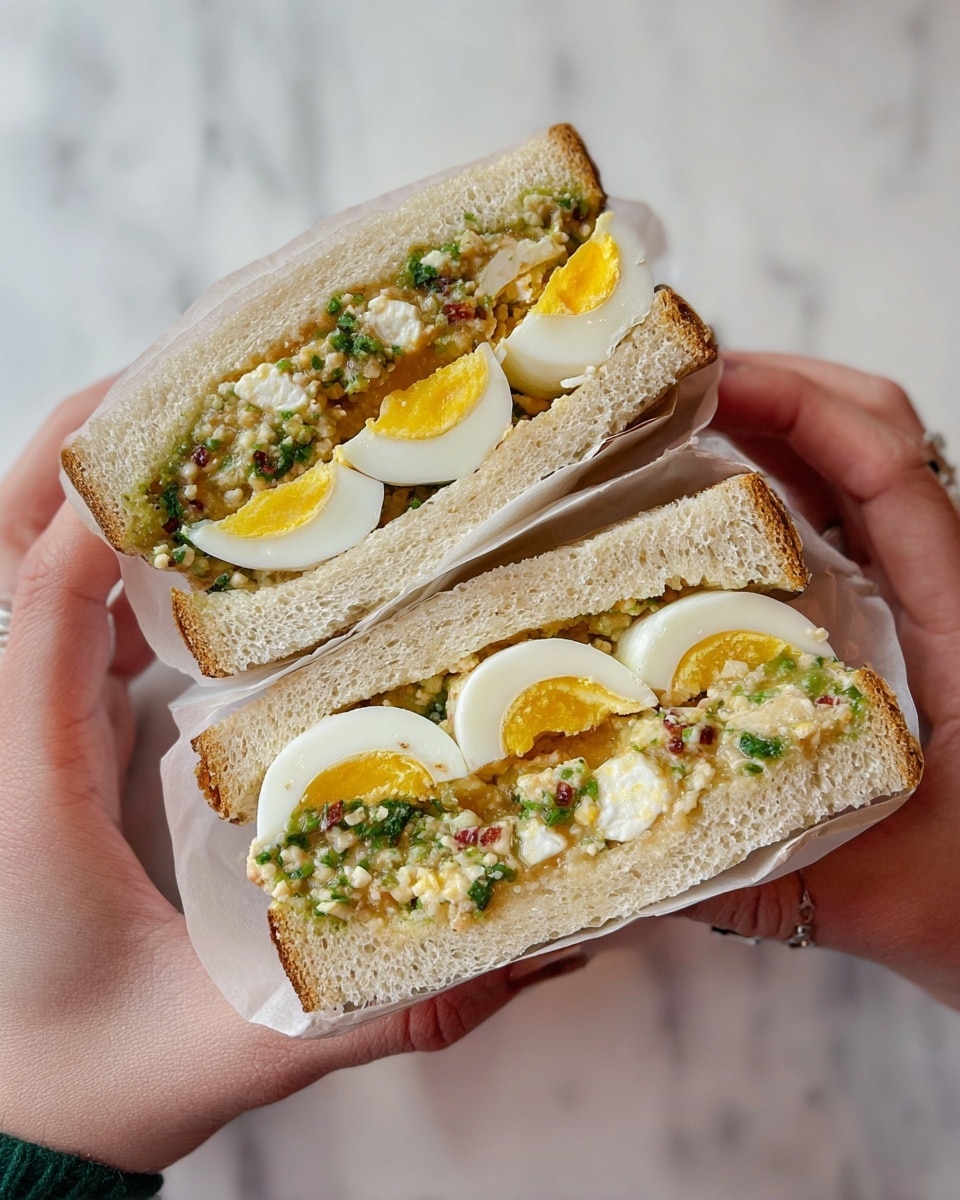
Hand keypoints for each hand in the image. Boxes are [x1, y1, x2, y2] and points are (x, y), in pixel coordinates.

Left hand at [0, 382, 550, 1174]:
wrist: (22, 1122)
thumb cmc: (96, 1080)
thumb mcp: (236, 1046)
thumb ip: (375, 1007)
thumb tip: (522, 953)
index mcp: (26, 783)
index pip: (38, 601)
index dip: (107, 500)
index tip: (191, 426)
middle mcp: (3, 734)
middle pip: (6, 544)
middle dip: (85, 448)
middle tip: (187, 383)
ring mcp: (17, 730)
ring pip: (26, 567)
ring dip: (100, 489)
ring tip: (207, 441)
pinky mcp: (44, 739)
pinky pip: (56, 614)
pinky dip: (110, 558)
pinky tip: (193, 554)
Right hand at [682, 352, 959, 1008]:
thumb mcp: (880, 898)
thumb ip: (758, 884)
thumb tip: (629, 854)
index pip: (886, 470)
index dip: (799, 404)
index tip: (709, 381)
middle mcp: (954, 588)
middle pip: (882, 434)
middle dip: (783, 387)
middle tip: (677, 387)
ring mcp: (937, 598)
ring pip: (871, 467)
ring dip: (785, 426)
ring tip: (688, 426)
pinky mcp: (919, 621)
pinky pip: (857, 520)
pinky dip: (793, 484)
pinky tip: (729, 507)